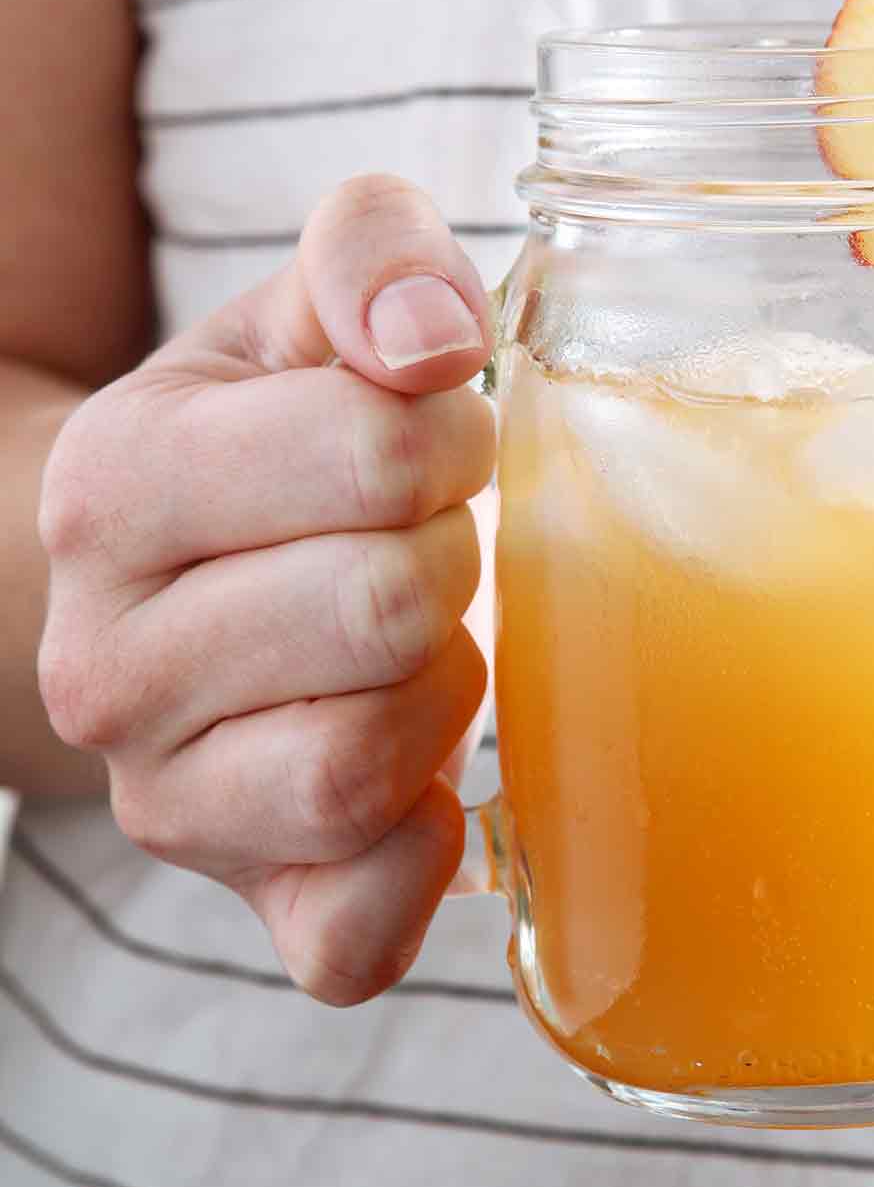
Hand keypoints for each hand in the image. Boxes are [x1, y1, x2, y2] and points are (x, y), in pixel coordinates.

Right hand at [37, 175, 495, 1003]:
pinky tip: (427, 778)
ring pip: (362, 771)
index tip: (440, 440)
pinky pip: (355, 933)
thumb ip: (370, 253)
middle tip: (436, 544)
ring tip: (422, 643)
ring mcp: (166, 805)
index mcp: (114, 487)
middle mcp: (106, 666)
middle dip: (454, 559)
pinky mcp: (251, 905)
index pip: (374, 457)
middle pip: (381, 614)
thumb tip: (434, 342)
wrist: (183, 583)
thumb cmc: (271, 440)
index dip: (455, 436)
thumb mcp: (303, 314)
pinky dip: (422, 858)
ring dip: (445, 692)